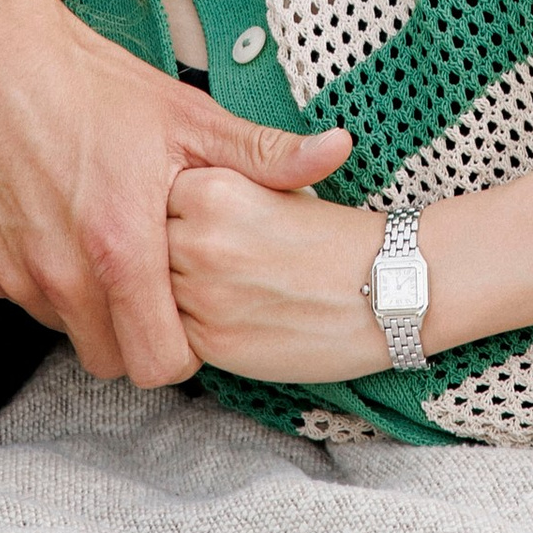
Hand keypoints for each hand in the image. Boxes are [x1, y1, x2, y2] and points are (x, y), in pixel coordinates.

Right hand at [0, 0, 353, 382]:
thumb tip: (338, 151)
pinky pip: (15, 295)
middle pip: (110, 360)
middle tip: (149, 273)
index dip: (184, 347)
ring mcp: (9, 273)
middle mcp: (59, 275)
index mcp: (121, 249)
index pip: (162, 365)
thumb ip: (264, 153)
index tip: (190, 308)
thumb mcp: (185, 114)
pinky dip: (36, 274)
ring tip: (102, 235)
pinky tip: (51, 218)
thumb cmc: (87, 80)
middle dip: (135, 331)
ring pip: (61, 327)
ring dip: (85, 301)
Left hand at [165, 162, 384, 380]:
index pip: (152, 199)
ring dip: (175, 297)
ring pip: (154, 297)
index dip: (171, 214)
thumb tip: (159, 205)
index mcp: (213, 188)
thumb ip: (214, 194)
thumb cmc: (331, 236)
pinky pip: (177, 337)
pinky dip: (193, 331)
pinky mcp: (213, 344)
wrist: (386, 288)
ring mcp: (202, 296)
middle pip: (146, 250)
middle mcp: (199, 240)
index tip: (193, 222)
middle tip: (212, 261)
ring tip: (224, 289)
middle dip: (166, 258)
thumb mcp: (274, 189)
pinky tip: (233, 317)